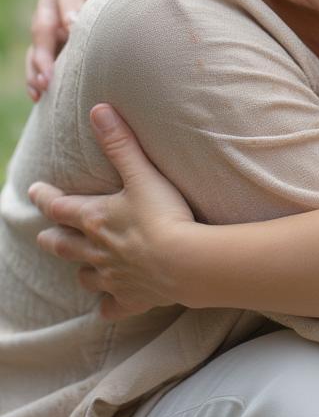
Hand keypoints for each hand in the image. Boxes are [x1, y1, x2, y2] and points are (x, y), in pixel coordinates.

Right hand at [25, 0, 115, 99]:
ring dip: (38, 66)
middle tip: (50, 73)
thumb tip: (107, 8)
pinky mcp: (52, 38)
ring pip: (37, 43)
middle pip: (45, 24)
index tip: (73, 27)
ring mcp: (49, 20)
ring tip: (43, 85)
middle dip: (45, 50)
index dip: (70, 9)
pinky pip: (38, 56)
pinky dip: (37, 74)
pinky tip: (38, 93)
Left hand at [29, 104, 196, 318]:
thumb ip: (120, 143)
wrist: (185, 261)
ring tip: (78, 268)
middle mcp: (96, 250)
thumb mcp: (142, 174)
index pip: (59, 207)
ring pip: (85, 276)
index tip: (34, 189)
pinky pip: (113, 306)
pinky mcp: (131, 297)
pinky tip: (107, 307)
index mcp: (95, 219)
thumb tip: (98, 110)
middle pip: (64, 246)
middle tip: (43, 236)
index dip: (45, 197)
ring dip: (79, 270)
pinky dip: (108, 306)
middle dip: (52, 238)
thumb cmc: (163, 215)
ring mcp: (112, 277)